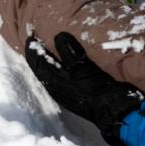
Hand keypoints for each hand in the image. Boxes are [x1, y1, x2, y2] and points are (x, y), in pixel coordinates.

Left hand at [24, 33, 144, 145]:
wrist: (113, 110)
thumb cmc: (96, 90)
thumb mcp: (83, 69)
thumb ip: (70, 53)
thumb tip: (59, 36)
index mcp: (53, 82)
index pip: (37, 62)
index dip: (32, 48)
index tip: (31, 35)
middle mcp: (56, 88)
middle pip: (42, 68)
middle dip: (39, 53)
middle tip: (39, 38)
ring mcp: (66, 92)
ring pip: (51, 73)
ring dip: (49, 60)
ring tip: (50, 47)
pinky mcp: (75, 93)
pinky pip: (60, 76)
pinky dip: (59, 66)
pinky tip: (66, 62)